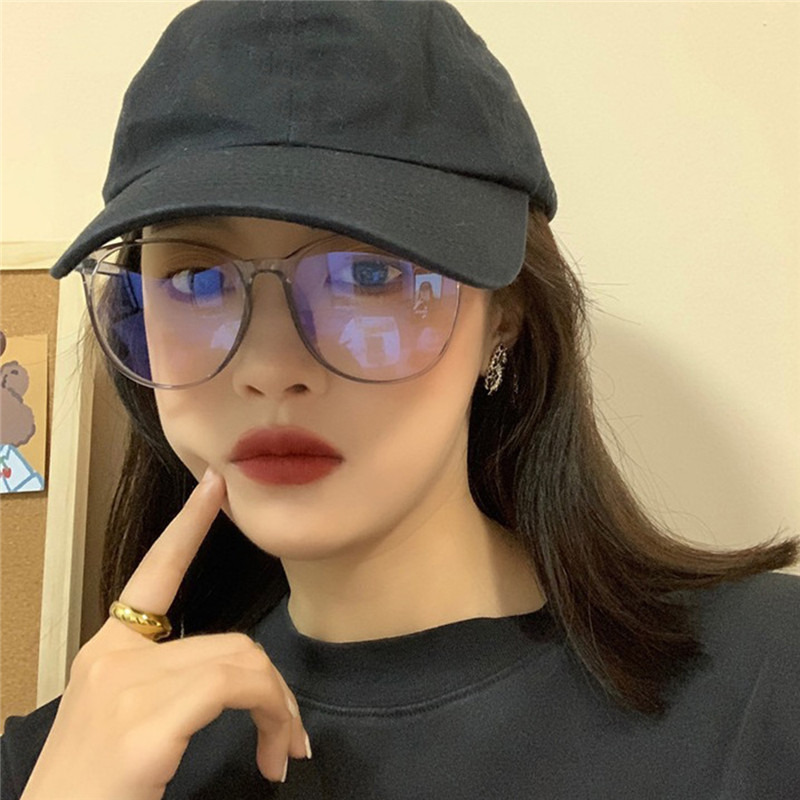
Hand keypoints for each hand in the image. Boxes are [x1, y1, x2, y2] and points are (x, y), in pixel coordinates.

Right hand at [20, 468, 309, 799]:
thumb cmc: (92, 790)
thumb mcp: (127, 724)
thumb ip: (166, 687)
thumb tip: (232, 683)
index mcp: (109, 651)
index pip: (155, 572)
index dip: (188, 526)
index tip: (216, 487)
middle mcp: (114, 657)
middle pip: (230, 642)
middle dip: (273, 688)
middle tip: (289, 736)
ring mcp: (126, 686)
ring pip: (241, 661)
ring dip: (278, 707)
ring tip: (281, 752)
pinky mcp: (143, 723)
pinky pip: (234, 687)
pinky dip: (270, 716)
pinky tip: (270, 756)